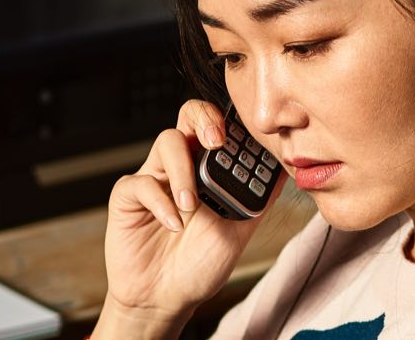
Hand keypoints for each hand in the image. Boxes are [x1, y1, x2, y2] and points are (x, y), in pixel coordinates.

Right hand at [94, 99, 286, 337]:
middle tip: (216, 141)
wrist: (167, 298)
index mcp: (208, 169)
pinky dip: (161, 203)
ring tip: (192, 205)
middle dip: (204, 118)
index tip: (245, 138)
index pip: (218, 126)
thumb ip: (258, 199)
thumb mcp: (240, 230)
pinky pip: (142, 183)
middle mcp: (180, 166)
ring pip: (166, 142)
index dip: (230, 122)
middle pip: (188, 116)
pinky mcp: (128, 196)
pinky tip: (173, 225)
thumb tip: (286, 168)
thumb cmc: (199, 264)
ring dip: (183, 171)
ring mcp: (154, 178)